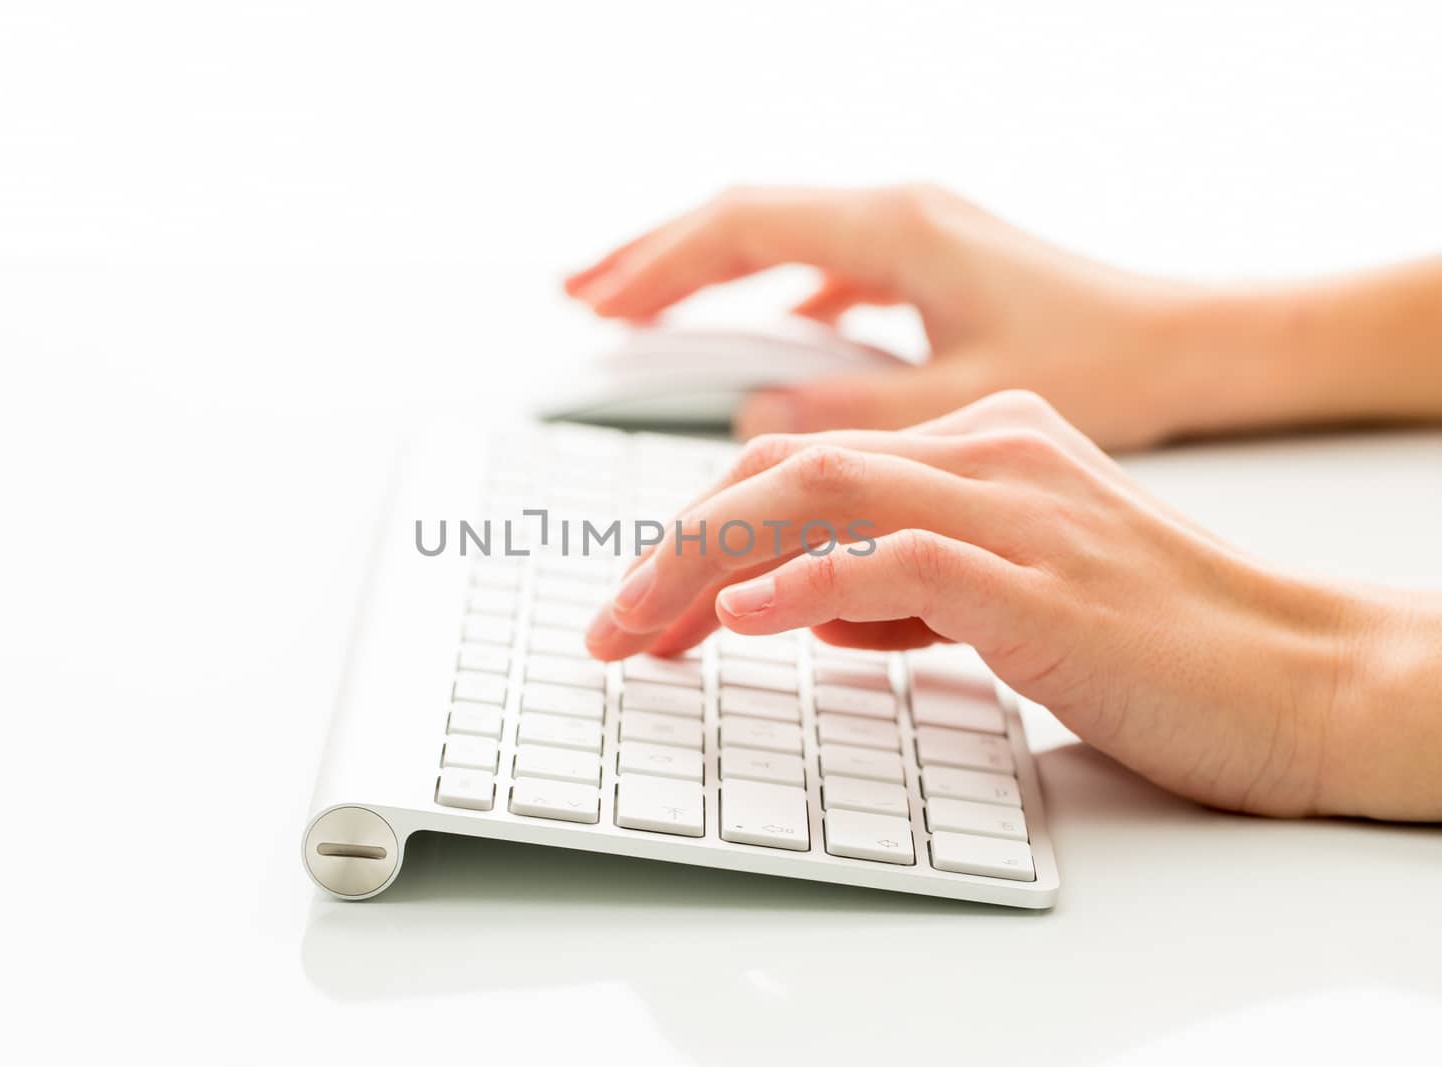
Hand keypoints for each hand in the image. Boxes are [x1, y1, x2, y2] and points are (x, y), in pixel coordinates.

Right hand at [566, 185, 1203, 449]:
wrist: (1199, 344)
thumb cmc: (1110, 365)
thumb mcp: (965, 403)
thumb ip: (849, 412)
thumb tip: (753, 418)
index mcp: (898, 231)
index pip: (743, 231)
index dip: (658, 269)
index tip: (596, 309)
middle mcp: (899, 219)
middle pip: (743, 221)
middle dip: (656, 260)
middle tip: (581, 298)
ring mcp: (915, 239)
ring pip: (779, 244)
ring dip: (707, 277)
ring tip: (638, 313)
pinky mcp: (932, 271)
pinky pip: (822, 274)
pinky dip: (768, 301)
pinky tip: (759, 339)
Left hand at [584, 391, 1441, 820]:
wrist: (1300, 676)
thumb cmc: (1157, 644)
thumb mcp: (1005, 599)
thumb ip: (906, 586)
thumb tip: (801, 608)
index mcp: (982, 443)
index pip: (801, 462)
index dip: (701, 527)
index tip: (644, 603)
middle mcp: (990, 452)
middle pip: (784, 466)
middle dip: (673, 545)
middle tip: (612, 627)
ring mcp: (1016, 508)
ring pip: (817, 492)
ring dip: (703, 564)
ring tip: (639, 630)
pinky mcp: (1040, 581)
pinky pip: (896, 559)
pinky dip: (806, 585)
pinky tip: (744, 619)